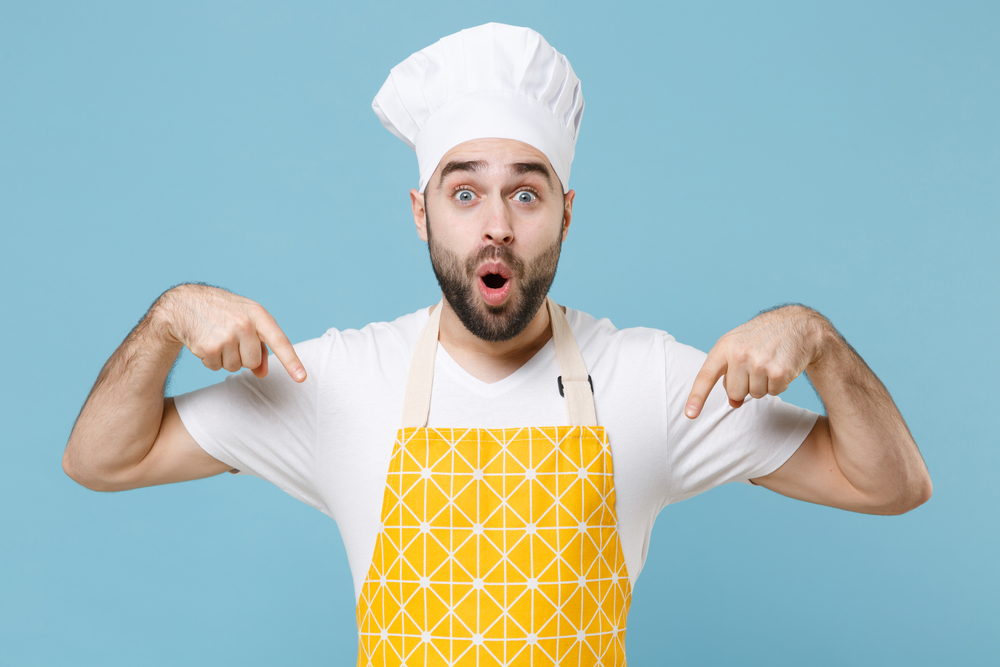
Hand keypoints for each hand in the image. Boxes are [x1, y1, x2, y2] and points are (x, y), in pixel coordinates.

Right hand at [152, 284, 305, 381]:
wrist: (184, 303)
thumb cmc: (222, 312)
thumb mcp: (246, 320)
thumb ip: (259, 345)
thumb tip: (263, 373)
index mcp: (258, 314)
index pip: (279, 341)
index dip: (291, 361)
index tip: (302, 378)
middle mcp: (245, 324)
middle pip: (253, 361)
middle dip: (242, 357)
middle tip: (229, 338)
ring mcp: (227, 335)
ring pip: (235, 367)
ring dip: (225, 358)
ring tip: (216, 337)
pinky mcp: (209, 347)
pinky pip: (216, 367)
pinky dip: (210, 360)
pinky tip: (205, 342)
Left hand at [684, 305, 826, 418]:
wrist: (797, 324)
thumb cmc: (762, 337)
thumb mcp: (738, 347)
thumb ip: (729, 373)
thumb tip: (733, 403)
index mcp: (724, 347)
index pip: (706, 376)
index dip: (696, 397)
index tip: (689, 414)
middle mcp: (739, 354)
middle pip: (735, 393)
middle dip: (746, 386)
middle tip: (756, 366)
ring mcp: (759, 363)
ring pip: (756, 395)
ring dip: (764, 384)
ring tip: (770, 362)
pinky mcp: (779, 371)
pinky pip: (774, 393)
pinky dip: (779, 384)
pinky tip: (781, 365)